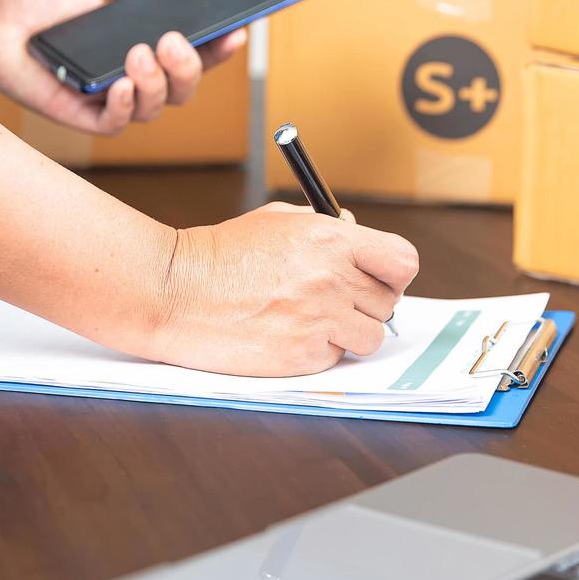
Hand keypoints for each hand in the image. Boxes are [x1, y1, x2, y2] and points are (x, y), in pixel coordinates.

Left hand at [0, 0, 246, 134]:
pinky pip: (116, 123)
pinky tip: (120, 84)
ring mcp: (109, 97)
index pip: (195, 53)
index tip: (238, 31)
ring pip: (157, 108)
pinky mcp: (81, 114)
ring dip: (156, 83)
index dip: (221, 49)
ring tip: (138, 52)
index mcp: (144, 43)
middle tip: (173, 40)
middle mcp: (134, 75)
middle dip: (190, 67)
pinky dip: (125, 105)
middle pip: (184, 88)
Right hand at [147, 203, 420, 376]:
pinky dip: (319, 351)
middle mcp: (332, 279)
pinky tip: (287, 334)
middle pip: (389, 302)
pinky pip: (335, 358)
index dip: (395, 273)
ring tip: (313, 320)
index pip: (403, 262)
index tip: (382, 278)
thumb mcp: (278, 221)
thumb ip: (327, 227)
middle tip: (338, 300)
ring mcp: (319, 319)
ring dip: (349, 332)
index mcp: (331, 239)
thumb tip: (360, 236)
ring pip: (370, 337)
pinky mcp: (302, 354)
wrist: (175, 291)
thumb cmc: (221, 254)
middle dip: (367, 302)